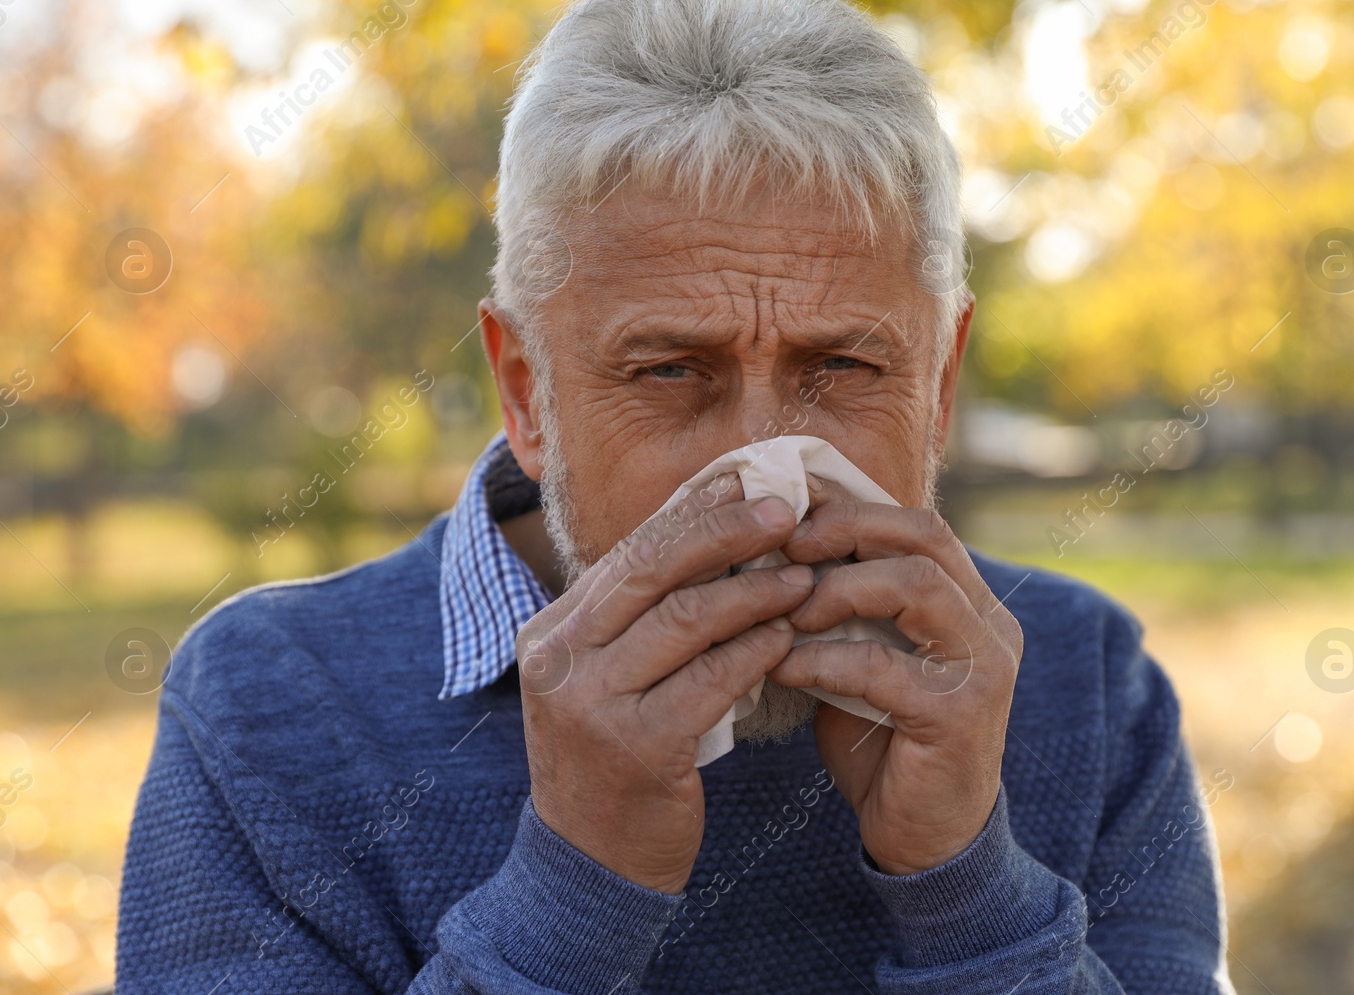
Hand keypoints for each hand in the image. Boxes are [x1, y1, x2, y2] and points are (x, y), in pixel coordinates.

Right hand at [515, 472, 814, 892]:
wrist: (590, 868)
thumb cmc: (615, 759)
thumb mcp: (607, 680)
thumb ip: (642, 618)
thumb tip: (714, 532)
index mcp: (550, 633)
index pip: (629, 554)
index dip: (694, 514)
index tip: (749, 485)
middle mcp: (559, 660)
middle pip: (652, 570)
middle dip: (726, 532)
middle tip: (787, 511)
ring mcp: (591, 704)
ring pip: (686, 620)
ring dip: (754, 592)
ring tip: (803, 576)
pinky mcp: (636, 747)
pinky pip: (710, 680)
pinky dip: (755, 652)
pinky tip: (789, 637)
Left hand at [766, 476, 1022, 874]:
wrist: (924, 839)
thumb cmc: (883, 742)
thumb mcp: (860, 656)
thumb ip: (840, 606)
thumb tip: (770, 548)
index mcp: (970, 602)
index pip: (918, 524)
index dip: (851, 509)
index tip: (786, 517)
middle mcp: (990, 625)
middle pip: (923, 537)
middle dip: (845, 531)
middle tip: (784, 551)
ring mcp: (984, 667)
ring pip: (916, 585)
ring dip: (838, 590)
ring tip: (788, 614)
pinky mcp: (960, 715)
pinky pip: (883, 665)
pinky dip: (824, 659)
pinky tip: (785, 669)